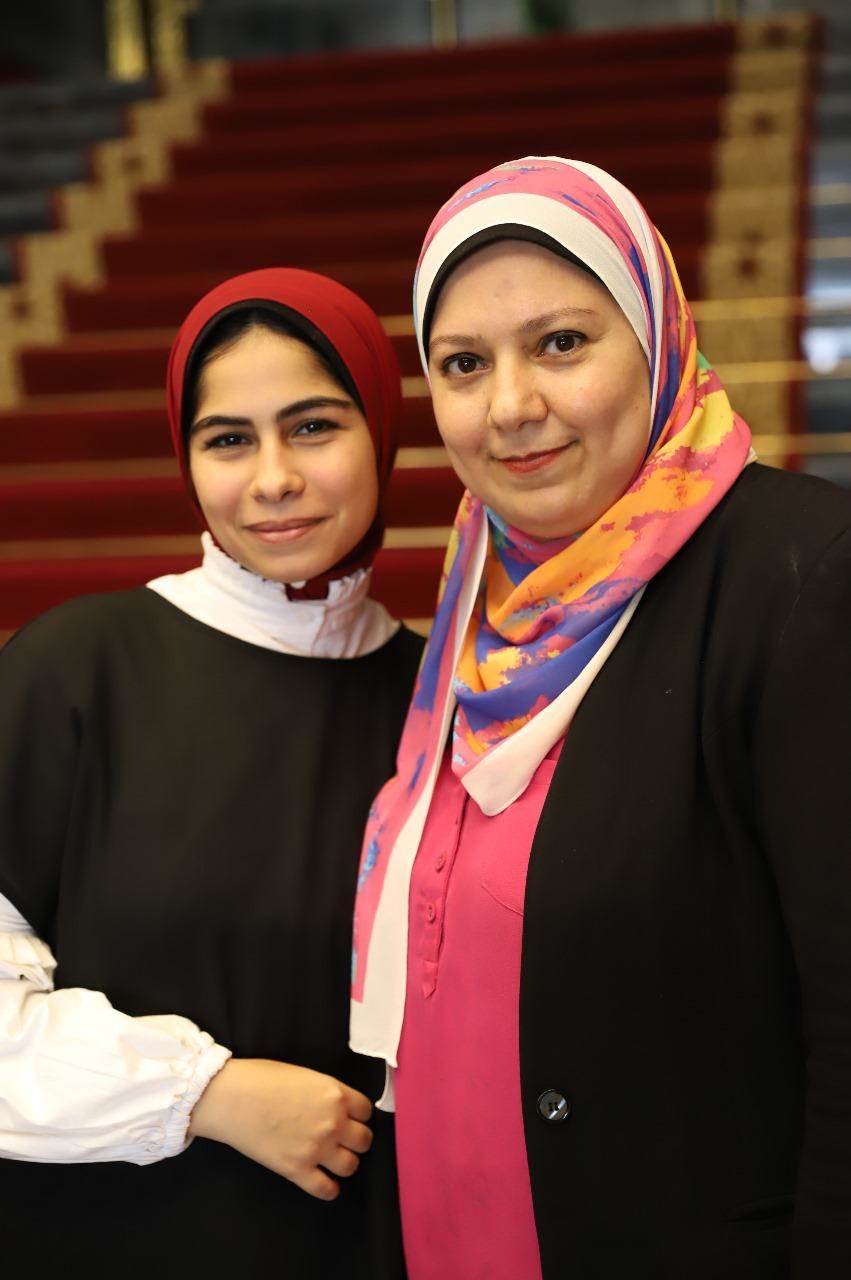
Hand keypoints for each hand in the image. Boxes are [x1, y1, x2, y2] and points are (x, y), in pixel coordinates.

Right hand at [188, 1058, 372, 1199]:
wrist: (231, 1098)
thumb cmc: (261, 1079)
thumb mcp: (304, 1075)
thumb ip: (325, 1093)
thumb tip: (335, 1106)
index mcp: (335, 1094)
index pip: (367, 1110)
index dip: (359, 1114)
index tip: (351, 1117)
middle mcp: (332, 1122)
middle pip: (364, 1140)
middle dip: (355, 1139)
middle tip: (342, 1138)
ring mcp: (316, 1149)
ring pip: (351, 1166)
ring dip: (344, 1163)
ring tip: (332, 1159)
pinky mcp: (297, 1170)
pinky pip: (326, 1189)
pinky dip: (328, 1188)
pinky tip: (322, 1181)